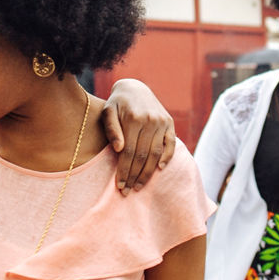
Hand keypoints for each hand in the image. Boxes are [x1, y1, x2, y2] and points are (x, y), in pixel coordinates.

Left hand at [102, 78, 175, 194]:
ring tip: (139, 186)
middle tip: (128, 191)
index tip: (119, 186)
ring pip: (156, 153)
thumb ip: (111, 129)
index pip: (128, 152)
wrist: (134, 87)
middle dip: (134, 176)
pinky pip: (170, 144)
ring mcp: (162, 122)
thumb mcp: (108, 111)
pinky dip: (167, 158)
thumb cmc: (117, 103)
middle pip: (142, 156)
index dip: (124, 171)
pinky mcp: (169, 123)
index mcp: (134, 119)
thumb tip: (118, 149)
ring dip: (148, 173)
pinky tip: (159, 170)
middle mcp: (150, 121)